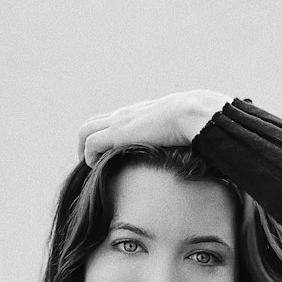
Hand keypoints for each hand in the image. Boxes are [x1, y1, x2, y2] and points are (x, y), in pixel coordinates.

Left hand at [77, 90, 229, 166]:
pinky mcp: (118, 132)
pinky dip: (88, 156)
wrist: (196, 113)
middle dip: (86, 143)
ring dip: (83, 150)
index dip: (106, 137)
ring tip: (88, 167)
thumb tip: (198, 153)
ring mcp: (120, 121)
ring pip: (86, 131)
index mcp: (141, 114)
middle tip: (91, 163)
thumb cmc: (198, 123)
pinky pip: (91, 143)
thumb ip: (183, 139)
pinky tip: (95, 167)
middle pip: (93, 124)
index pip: (114, 121)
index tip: (107, 156)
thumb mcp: (187, 131)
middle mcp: (126, 114)